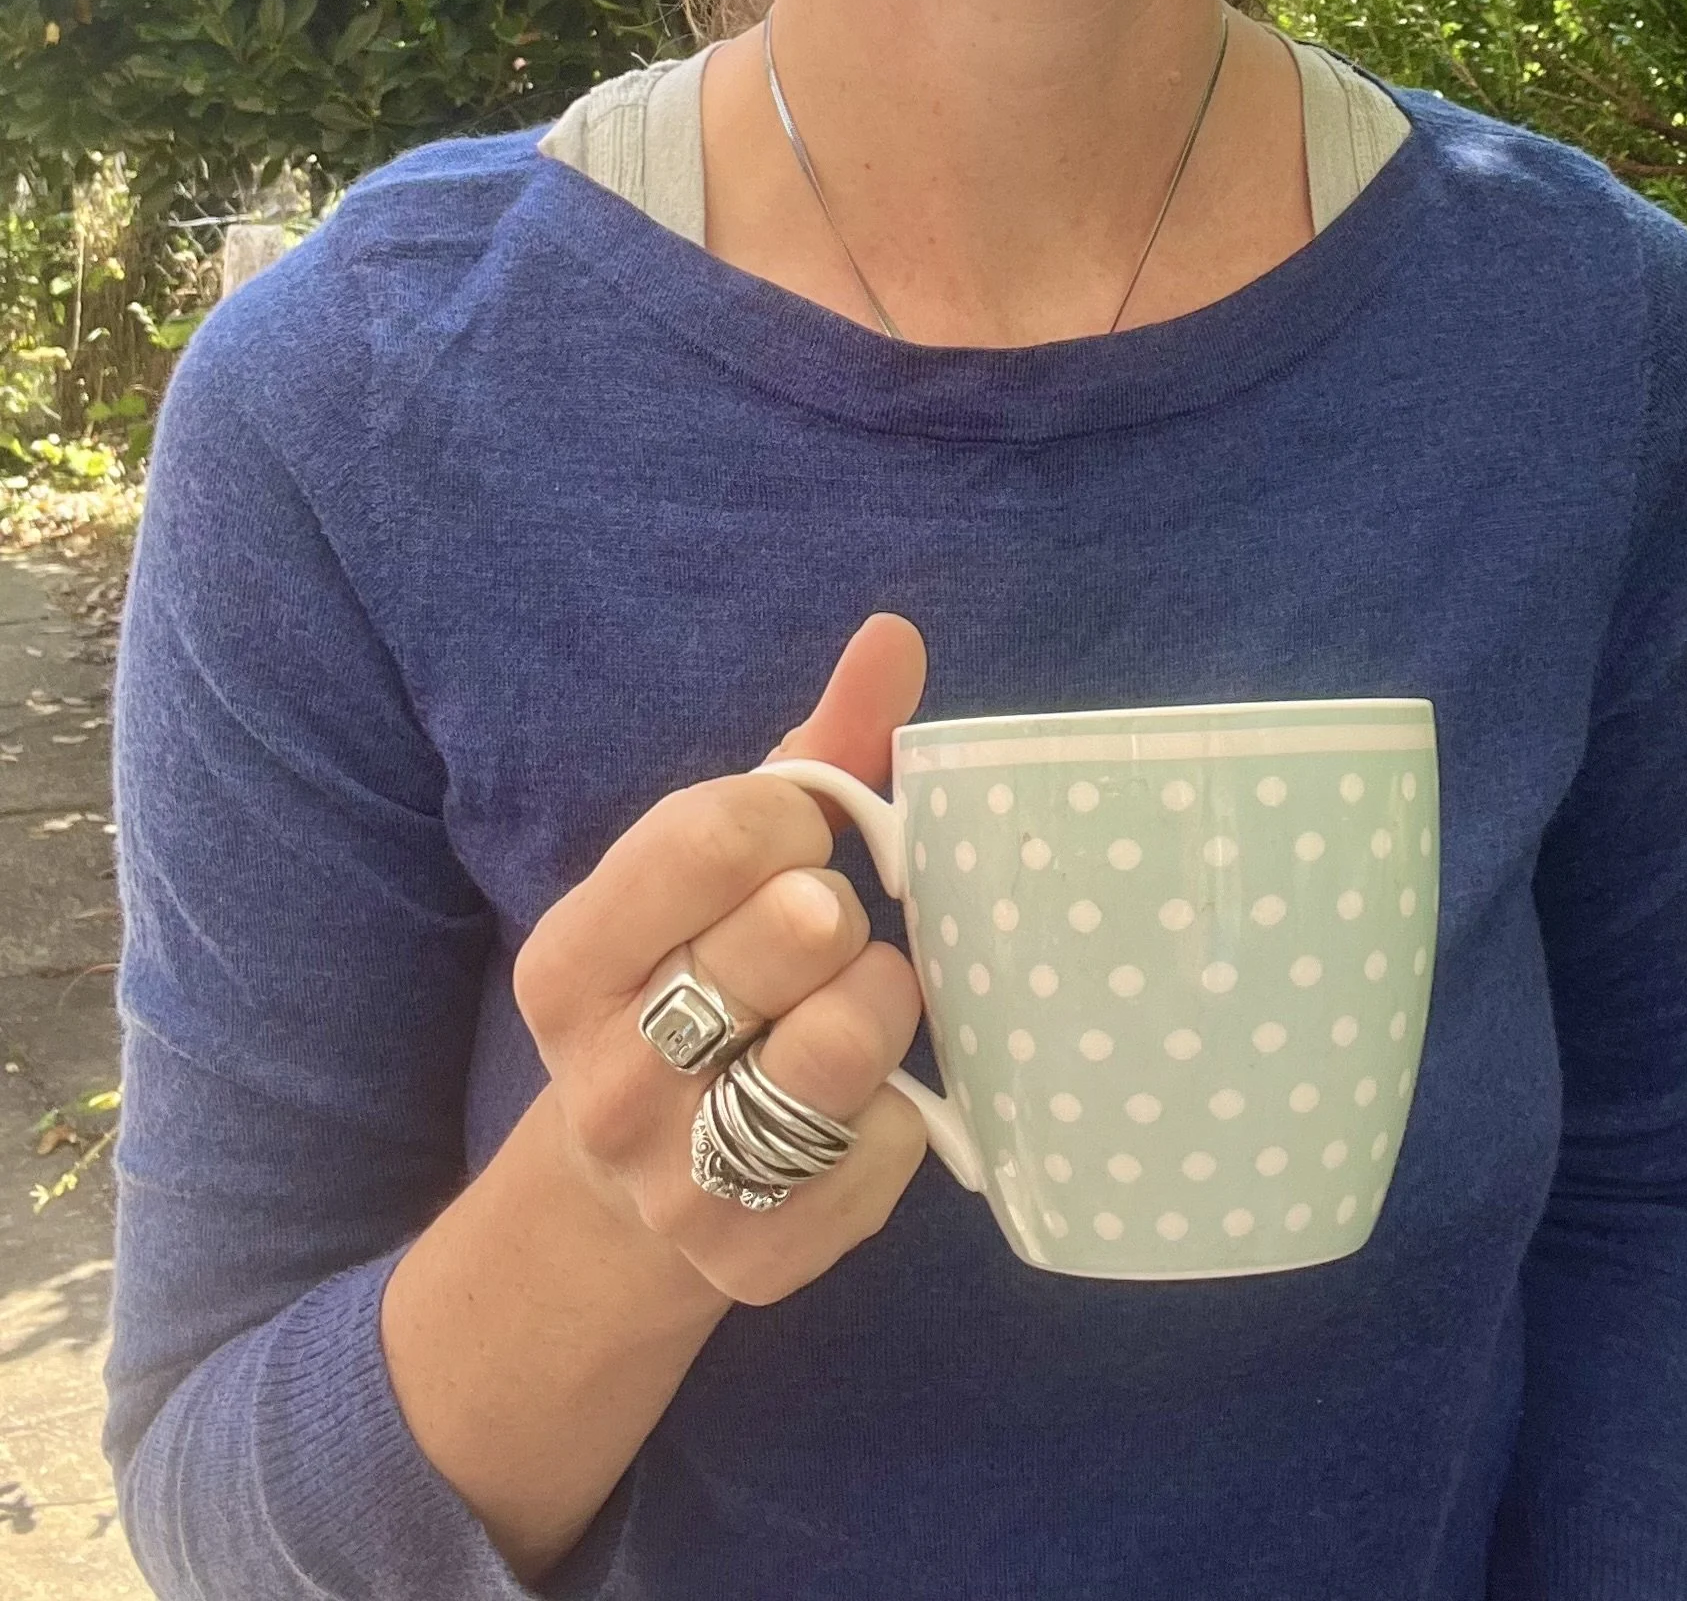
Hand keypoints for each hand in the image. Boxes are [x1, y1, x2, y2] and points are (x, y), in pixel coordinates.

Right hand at [512, 611, 931, 1306]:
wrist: (629, 1201)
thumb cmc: (698, 978)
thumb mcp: (722, 869)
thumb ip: (814, 752)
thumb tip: (897, 635)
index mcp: (571, 959)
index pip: (714, 833)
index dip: (795, 815)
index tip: (802, 835)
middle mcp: (604, 1077)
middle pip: (792, 930)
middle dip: (838, 911)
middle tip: (828, 928)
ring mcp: (675, 1182)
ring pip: (842, 1048)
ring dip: (882, 1006)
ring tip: (858, 1004)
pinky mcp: (756, 1264)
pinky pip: (889, 1149)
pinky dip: (903, 1117)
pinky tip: (859, 1109)